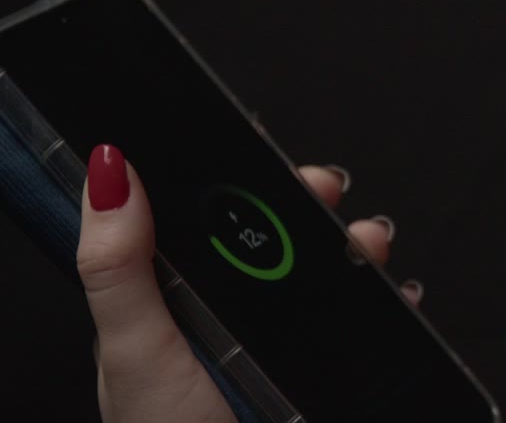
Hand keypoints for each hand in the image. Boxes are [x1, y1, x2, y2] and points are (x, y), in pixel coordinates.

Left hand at [77, 144, 420, 422]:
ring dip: (356, 245)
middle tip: (324, 189)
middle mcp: (227, 309)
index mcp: (173, 292)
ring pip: (325, 269)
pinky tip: (396, 292)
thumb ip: (117, 264)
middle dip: (307, 201)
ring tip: (369, 246)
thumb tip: (108, 168)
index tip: (259, 145)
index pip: (204, 213)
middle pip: (275, 232)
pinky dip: (385, 298)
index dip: (235, 172)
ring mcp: (278, 336)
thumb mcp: (132, 347)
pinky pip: (360, 317)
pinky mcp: (320, 360)